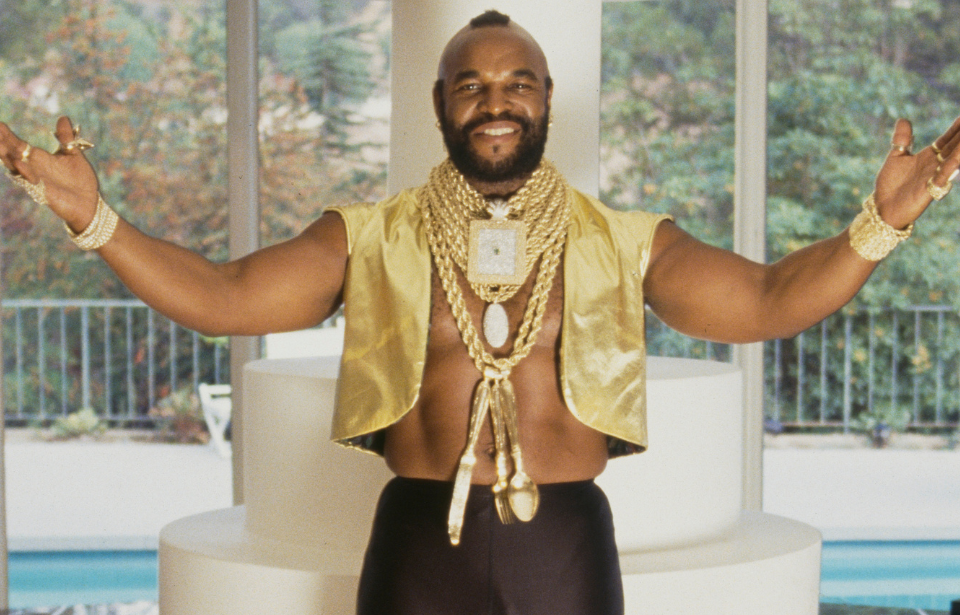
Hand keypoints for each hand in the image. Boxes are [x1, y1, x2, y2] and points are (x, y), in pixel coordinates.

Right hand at [0, 116, 100, 231]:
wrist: (90, 203)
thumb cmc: (80, 180)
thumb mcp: (73, 154)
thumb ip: (66, 138)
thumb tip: (63, 118)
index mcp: (38, 158)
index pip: (18, 144)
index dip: (7, 135)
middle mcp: (33, 168)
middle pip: (12, 153)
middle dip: (2, 142)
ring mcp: (37, 180)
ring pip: (16, 167)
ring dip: (7, 156)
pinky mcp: (44, 192)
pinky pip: (31, 181)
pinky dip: (25, 172)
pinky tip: (19, 163)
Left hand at [873, 116, 959, 229]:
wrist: (882, 208)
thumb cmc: (890, 184)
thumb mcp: (896, 157)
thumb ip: (902, 139)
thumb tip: (903, 119)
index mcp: (928, 157)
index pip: (947, 140)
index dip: (956, 129)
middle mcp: (935, 166)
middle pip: (954, 148)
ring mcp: (934, 178)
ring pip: (953, 161)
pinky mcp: (929, 191)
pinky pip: (941, 179)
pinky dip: (948, 170)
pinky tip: (954, 161)